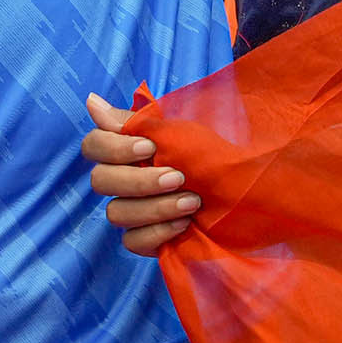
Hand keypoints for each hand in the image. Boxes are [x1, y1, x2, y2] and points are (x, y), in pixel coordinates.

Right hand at [83, 91, 201, 255]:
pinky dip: (157, 233)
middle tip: (178, 177)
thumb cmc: (216, 155)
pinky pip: (132, 241)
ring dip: (154, 207)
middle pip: (100, 181)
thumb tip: (91, 101)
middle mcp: (125, 180)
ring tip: (192, 202)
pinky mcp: (147, 240)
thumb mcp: (184, 132)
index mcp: (129, 150)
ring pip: (116, 213)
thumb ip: (138, 121)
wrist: (250, 191)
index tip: (149, 147)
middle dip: (139, 180)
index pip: (93, 145)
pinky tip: (184, 225)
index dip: (113, 148)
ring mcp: (134, 211)